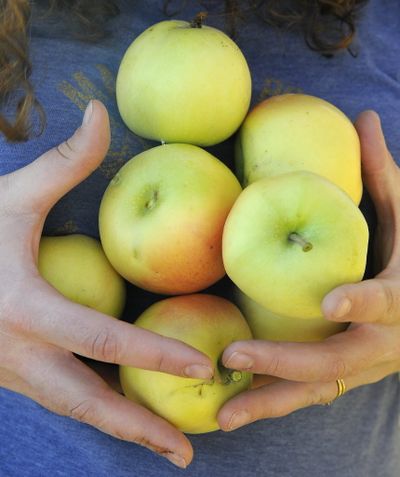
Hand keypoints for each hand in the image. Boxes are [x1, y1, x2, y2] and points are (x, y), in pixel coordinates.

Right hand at [0, 100, 213, 467]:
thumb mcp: (10, 195)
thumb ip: (63, 161)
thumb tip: (98, 111)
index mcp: (22, 309)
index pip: (101, 338)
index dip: (153, 353)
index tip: (201, 367)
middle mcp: (16, 354)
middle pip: (87, 401)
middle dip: (138, 429)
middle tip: (185, 454)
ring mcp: (8, 372)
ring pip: (73, 409)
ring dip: (119, 430)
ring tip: (163, 448)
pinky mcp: (8, 374)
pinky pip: (60, 397)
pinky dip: (96, 409)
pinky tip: (124, 412)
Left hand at [217, 111, 399, 430]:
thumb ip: (383, 175)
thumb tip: (364, 117)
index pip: (385, 303)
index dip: (361, 303)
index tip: (331, 301)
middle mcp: (380, 345)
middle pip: (332, 362)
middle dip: (282, 363)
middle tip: (233, 356)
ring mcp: (360, 369)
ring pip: (312, 392)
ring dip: (267, 405)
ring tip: (221, 418)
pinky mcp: (342, 379)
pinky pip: (302, 395)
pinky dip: (269, 404)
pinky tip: (229, 411)